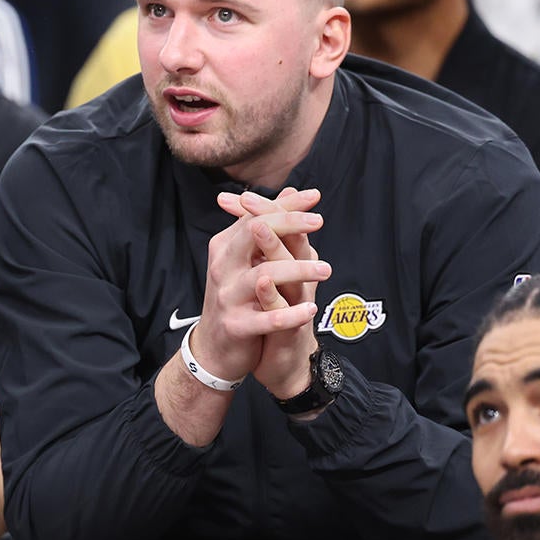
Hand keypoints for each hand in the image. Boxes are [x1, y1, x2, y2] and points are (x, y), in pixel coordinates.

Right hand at [189, 204, 327, 381]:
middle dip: (288, 224)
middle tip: (319, 222)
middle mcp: (223, 267)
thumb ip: (265, 227)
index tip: (314, 197)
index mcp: (226, 247)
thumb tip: (290, 192)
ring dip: (297, 270)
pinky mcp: (236, 325)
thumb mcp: (245, 259)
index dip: (285, 205)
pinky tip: (310, 310)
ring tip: (326, 270)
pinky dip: (290, 314)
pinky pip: (266, 319)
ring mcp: (228, 296)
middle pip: (254, 234)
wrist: (213, 347)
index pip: (256, 216)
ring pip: (264, 275)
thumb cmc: (235, 297)